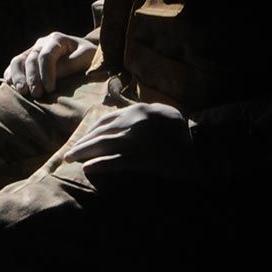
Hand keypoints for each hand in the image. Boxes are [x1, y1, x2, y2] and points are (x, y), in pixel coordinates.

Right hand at [4, 32, 95, 98]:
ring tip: (22, 92)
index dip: (46, 73)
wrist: (85, 55)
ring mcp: (32, 51)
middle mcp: (41, 43)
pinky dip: (10, 76)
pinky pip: (13, 67)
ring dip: (17, 77)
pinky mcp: (26, 61)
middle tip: (36, 94)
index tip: (50, 89)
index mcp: (56, 40)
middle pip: (30, 59)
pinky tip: (11, 87)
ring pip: (17, 61)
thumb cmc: (89, 58)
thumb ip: (71, 64)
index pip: (46, 56)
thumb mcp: (87, 57)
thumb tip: (54, 76)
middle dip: (32, 77)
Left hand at [62, 103, 197, 182]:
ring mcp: (138, 141)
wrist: (203, 144)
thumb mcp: (158, 110)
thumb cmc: (181, 128)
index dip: (90, 133)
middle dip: (82, 144)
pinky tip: (88, 169)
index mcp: (135, 111)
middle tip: (67, 154)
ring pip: (104, 146)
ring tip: (71, 159)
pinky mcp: (145, 159)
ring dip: (84, 153)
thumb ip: (138, 109)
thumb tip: (119, 102)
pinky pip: (117, 162)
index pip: (105, 122)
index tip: (79, 141)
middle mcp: (132, 123)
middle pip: (100, 134)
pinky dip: (101, 165)